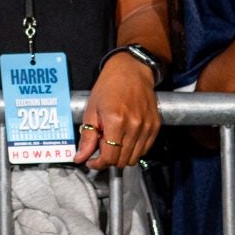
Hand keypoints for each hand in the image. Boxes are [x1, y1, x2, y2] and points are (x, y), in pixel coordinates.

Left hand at [77, 54, 159, 168]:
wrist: (131, 70)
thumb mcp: (91, 110)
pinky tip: (124, 137)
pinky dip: (133, 149)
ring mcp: (147, 127)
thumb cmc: (109, 86)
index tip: (92, 161)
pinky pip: (144, 149)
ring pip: (134, 158)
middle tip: (101, 146)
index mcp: (116, 121)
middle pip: (122, 160)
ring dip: (121, 155)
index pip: (110, 157)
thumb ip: (87, 137)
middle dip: (109, 159)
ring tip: (113, 140)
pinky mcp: (155, 126)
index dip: (98, 164)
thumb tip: (80, 157)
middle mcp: (135, 126)